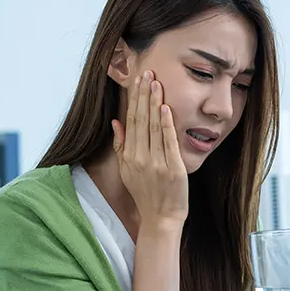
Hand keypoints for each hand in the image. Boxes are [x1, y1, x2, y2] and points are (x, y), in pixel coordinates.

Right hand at [111, 70, 187, 225]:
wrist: (161, 218)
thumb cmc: (146, 193)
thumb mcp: (127, 170)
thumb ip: (121, 145)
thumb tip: (116, 121)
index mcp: (129, 156)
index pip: (131, 121)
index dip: (134, 99)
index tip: (137, 80)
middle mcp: (140, 157)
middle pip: (141, 120)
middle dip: (144, 95)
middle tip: (147, 72)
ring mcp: (156, 163)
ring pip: (153, 127)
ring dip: (154, 103)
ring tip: (156, 82)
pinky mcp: (173, 168)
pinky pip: (168, 142)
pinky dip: (166, 124)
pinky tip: (166, 107)